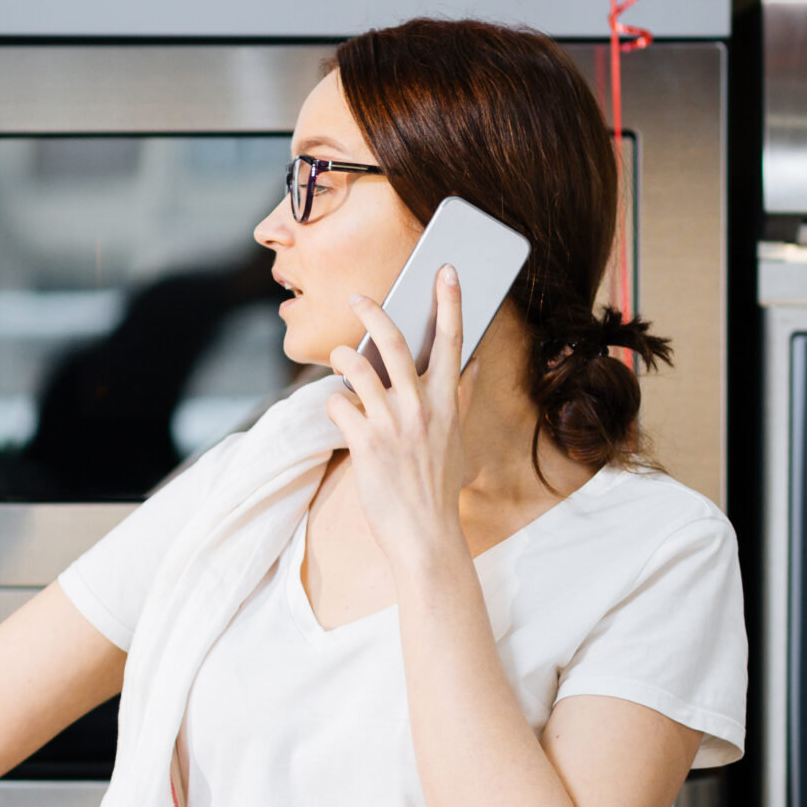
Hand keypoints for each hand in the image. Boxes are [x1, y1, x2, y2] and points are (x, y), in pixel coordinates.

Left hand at [323, 266, 472, 573]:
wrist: (425, 536)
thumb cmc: (437, 489)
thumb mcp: (455, 440)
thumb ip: (457, 398)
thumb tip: (472, 362)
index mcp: (447, 403)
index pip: (452, 342)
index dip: (450, 302)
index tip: (446, 271)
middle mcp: (421, 407)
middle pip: (393, 341)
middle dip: (373, 311)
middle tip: (359, 298)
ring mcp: (392, 423)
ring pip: (355, 367)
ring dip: (341, 358)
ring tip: (339, 360)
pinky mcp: (365, 442)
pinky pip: (337, 405)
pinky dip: (335, 407)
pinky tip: (342, 419)